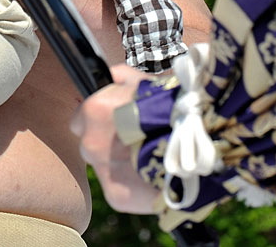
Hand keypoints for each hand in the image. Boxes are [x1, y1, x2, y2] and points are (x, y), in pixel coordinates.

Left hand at [71, 65, 158, 212]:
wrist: (197, 144)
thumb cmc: (167, 105)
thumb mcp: (139, 80)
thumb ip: (115, 78)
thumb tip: (105, 79)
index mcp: (93, 111)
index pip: (78, 119)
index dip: (97, 118)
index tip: (115, 119)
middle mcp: (90, 144)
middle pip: (89, 144)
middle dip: (107, 141)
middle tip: (133, 137)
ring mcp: (103, 172)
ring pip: (103, 166)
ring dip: (118, 161)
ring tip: (144, 154)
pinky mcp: (116, 196)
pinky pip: (117, 186)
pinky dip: (131, 182)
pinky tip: (149, 172)